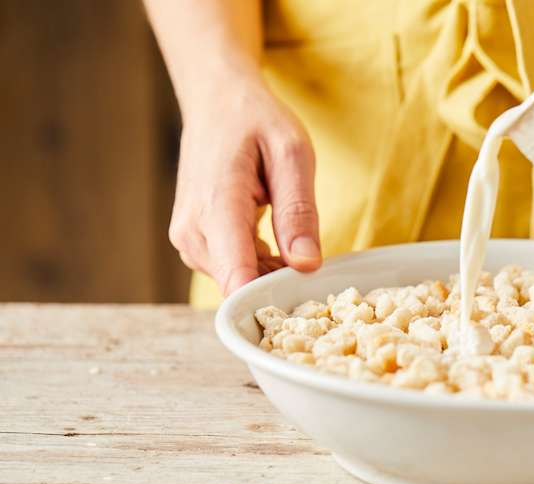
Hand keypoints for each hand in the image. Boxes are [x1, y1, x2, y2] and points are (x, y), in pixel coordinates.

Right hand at [168, 76, 321, 295]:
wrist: (215, 102)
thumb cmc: (256, 121)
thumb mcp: (292, 155)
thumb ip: (298, 212)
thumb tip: (307, 265)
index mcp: (217, 206)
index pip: (236, 278)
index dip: (273, 298)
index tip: (306, 299)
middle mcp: (193, 231)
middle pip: (243, 285)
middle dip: (281, 282)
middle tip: (312, 256)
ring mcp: (188, 240)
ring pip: (239, 281)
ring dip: (272, 272)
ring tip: (292, 237)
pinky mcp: (193, 244)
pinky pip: (234, 270)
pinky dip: (261, 265)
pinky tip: (277, 241)